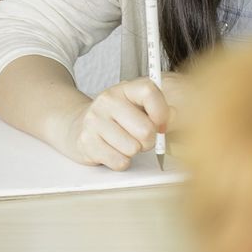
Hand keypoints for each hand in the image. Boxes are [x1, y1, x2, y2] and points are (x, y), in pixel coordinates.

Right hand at [62, 77, 176, 169]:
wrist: (77, 125)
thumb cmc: (115, 119)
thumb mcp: (137, 108)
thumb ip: (160, 112)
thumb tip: (174, 117)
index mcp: (124, 89)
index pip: (149, 91)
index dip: (162, 112)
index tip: (162, 123)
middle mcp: (107, 101)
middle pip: (145, 129)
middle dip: (148, 140)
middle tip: (139, 137)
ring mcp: (94, 121)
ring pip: (132, 149)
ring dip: (132, 151)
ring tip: (123, 143)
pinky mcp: (86, 142)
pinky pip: (119, 161)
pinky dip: (120, 161)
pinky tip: (112, 150)